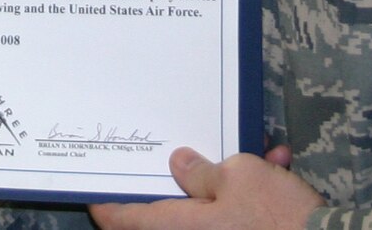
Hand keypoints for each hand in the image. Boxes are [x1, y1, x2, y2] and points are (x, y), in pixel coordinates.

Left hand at [89, 145, 321, 229]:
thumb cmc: (273, 214)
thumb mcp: (239, 176)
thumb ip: (202, 171)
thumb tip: (178, 165)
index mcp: (178, 227)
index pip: (123, 220)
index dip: (105, 203)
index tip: (93, 186)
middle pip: (168, 209)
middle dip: (184, 175)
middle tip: (185, 150)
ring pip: (210, 205)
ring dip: (229, 177)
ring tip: (261, 152)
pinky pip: (236, 212)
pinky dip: (252, 190)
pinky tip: (278, 163)